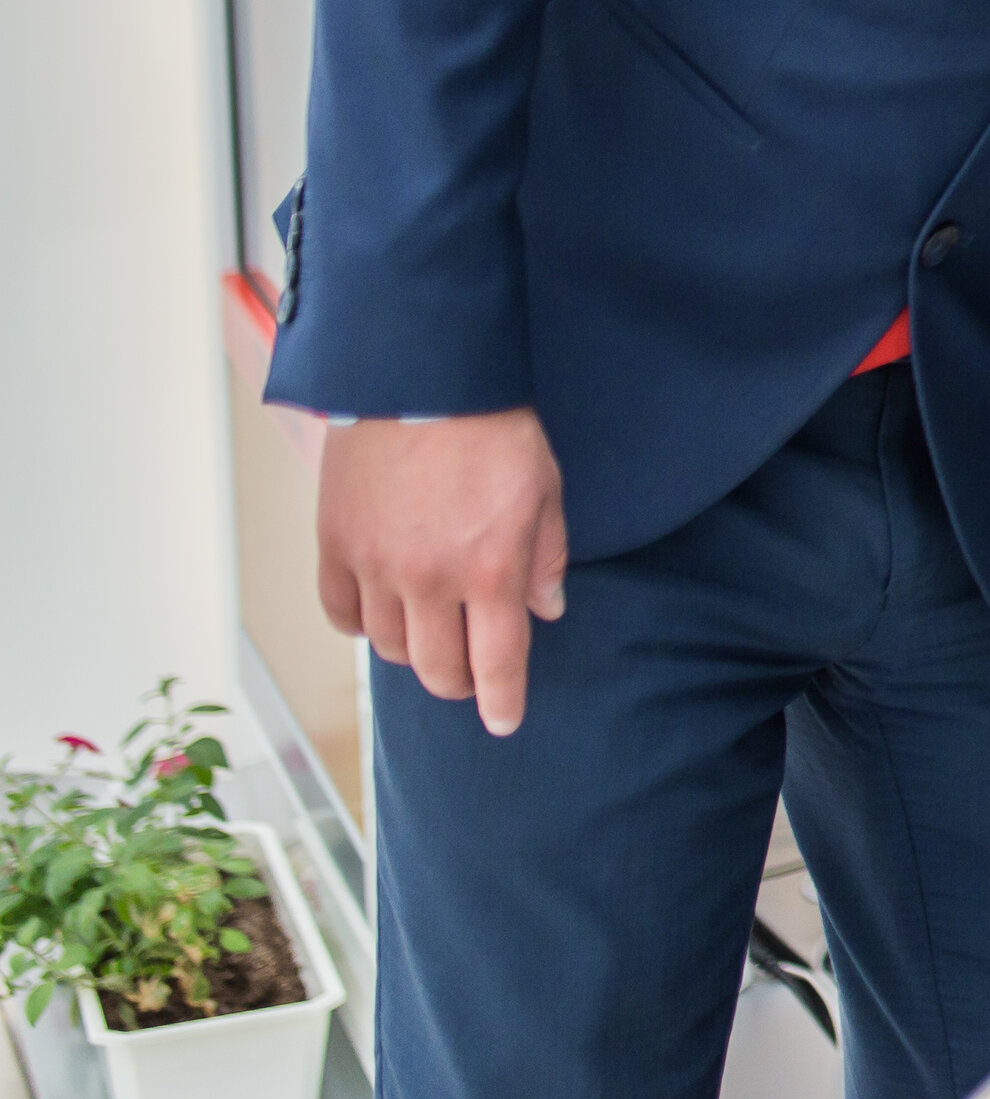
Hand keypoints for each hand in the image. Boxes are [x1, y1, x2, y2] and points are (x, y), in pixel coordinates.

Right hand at [316, 409, 570, 736]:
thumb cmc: (493, 428)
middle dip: (460, 683)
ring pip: (390, 647)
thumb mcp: (545, 491)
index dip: (501, 701)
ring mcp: (374, 565)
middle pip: (438, 669)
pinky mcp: (334, 545)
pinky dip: (363, 625)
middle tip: (471, 677)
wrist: (423, 377)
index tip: (504, 721)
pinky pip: (341, 613)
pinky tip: (384, 614)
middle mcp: (428, 578)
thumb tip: (546, 609)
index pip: (497, 661)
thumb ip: (546, 557)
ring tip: (433, 635)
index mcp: (490, 568)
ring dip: (415, 652)